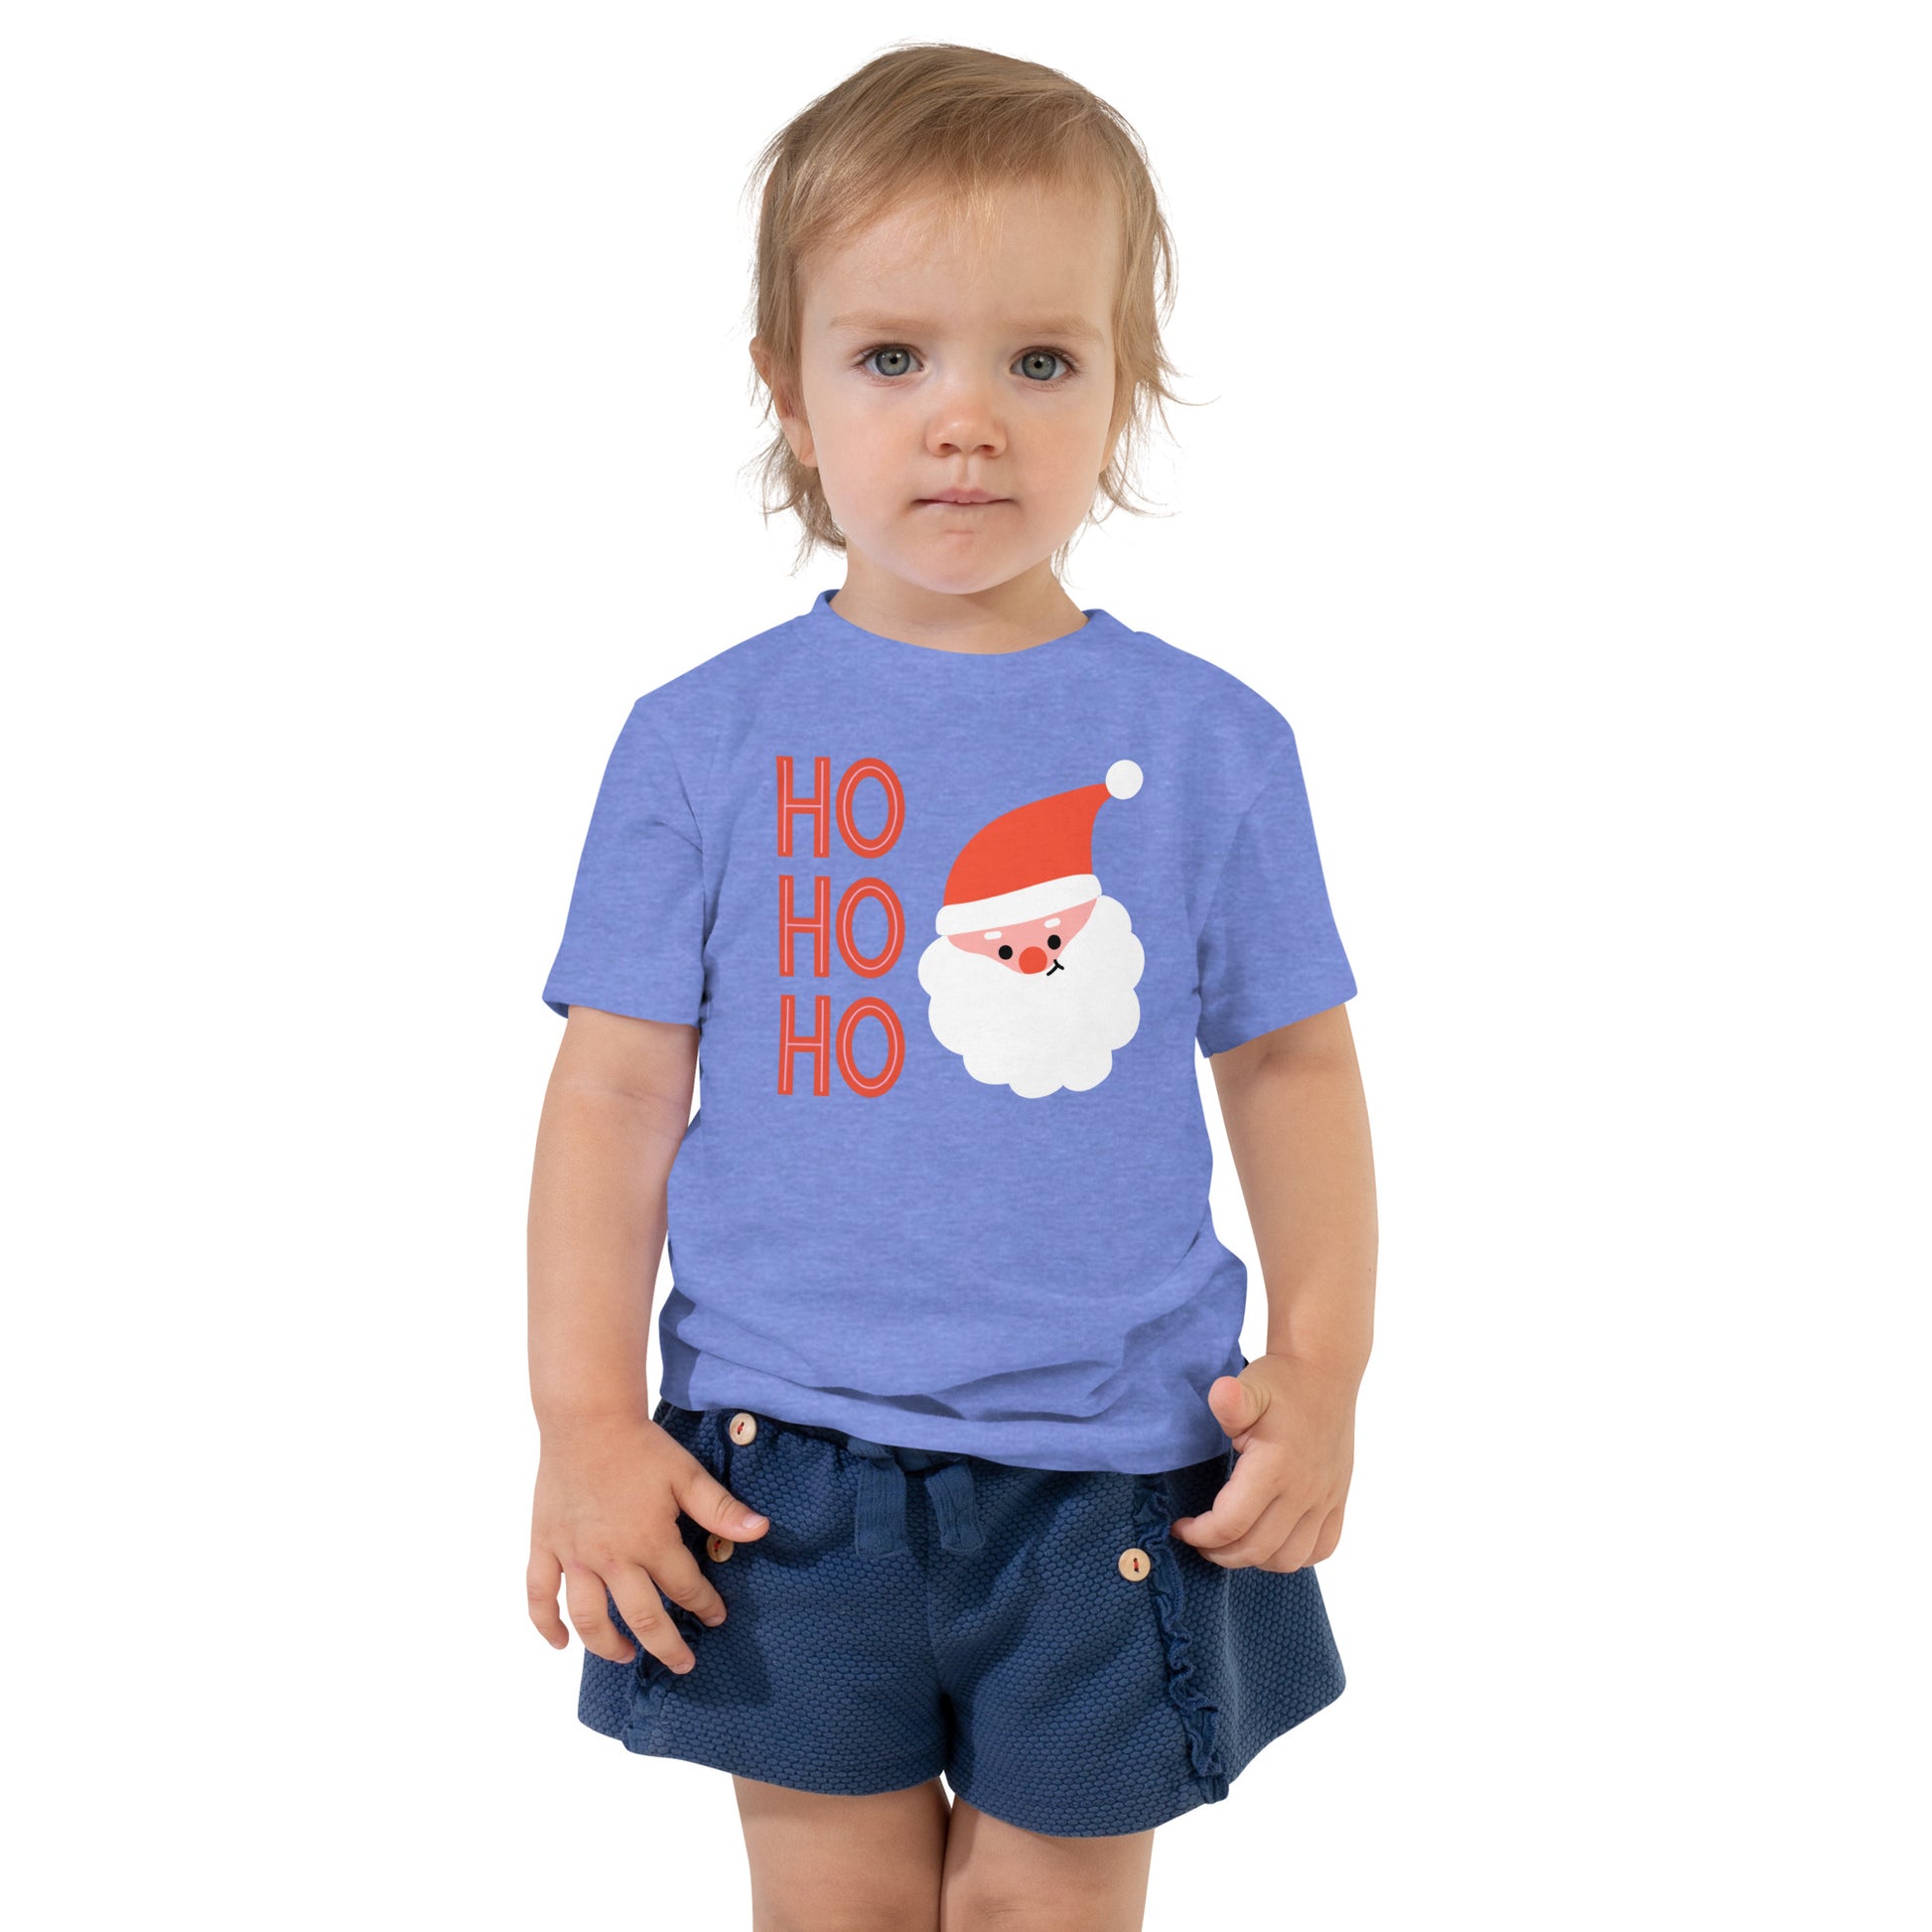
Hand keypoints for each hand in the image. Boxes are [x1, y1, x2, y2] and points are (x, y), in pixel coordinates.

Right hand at [527, 1412, 769, 1672]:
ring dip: (608, 1645)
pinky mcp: (544, 1546)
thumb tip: (761, 1531)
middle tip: (682, 1664)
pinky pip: (539, 1595)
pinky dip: (546, 1624)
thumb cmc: (640, 1446)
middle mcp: (611, 1558)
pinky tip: (560, 1642)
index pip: (685, 1588)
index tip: (716, 1617)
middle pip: (641, 1618)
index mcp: (649, 1541)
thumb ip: (721, 1509)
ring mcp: (574, 1556)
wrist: (586, 1419)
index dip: (705, 1606)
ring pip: (588, 1618)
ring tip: (626, 1656)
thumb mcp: (686, 1474)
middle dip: (666, 1646)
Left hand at [1168, 1354, 1356, 1572]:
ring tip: (1232, 1544)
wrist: (1325, 1372)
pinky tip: (1271, 1542)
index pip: (1231, 1524)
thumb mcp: (1250, 1386)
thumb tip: (1222, 1394)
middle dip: (1219, 1553)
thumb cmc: (1281, 1381)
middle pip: (1256, 1549)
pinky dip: (1294, 1556)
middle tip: (1199, 1540)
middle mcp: (1304, 1490)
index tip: (1181, 1526)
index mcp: (1276, 1466)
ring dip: (1254, 1560)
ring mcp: (1325, 1498)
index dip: (1200, 1534)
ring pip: (1289, 1558)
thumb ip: (1231, 1400)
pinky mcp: (1338, 1499)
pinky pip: (1322, 1548)